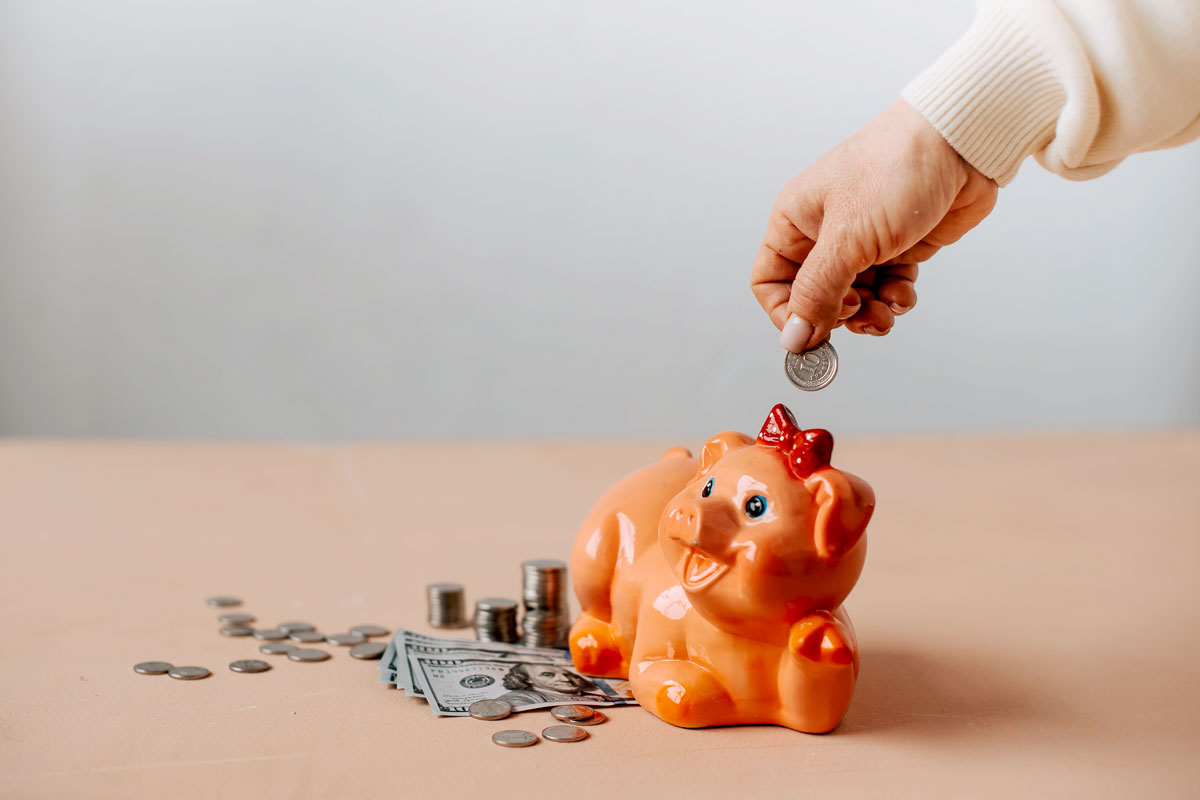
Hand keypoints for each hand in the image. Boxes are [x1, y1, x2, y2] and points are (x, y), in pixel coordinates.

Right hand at [751, 100, 997, 351]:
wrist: (960, 143)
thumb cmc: (895, 169)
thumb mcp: (847, 239)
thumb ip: (817, 293)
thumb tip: (793, 339)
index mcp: (795, 222)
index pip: (769, 282)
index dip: (786, 314)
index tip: (811, 334)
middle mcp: (823, 233)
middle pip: (813, 298)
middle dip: (836, 316)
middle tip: (859, 315)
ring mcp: (860, 243)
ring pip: (851, 299)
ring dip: (869, 314)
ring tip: (886, 311)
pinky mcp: (896, 248)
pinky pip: (884, 289)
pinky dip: (893, 299)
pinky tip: (904, 293)